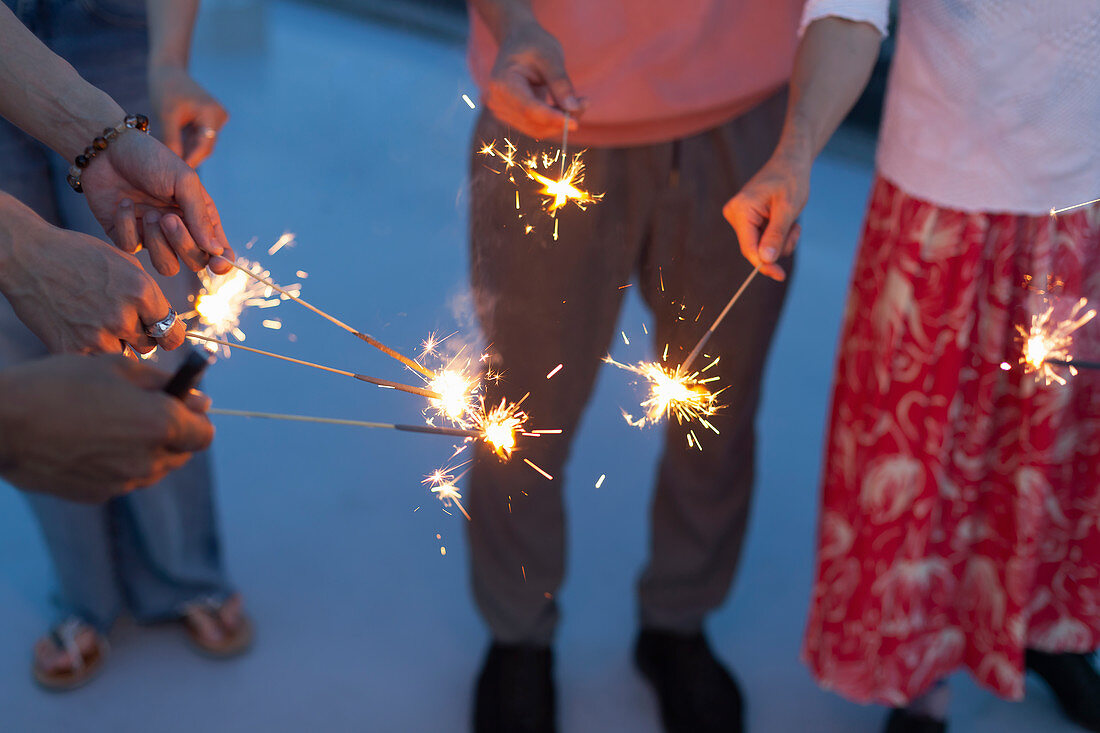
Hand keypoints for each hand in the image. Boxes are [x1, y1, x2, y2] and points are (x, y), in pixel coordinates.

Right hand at [0, 208, 184, 353]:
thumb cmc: (78, 256)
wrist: (28, 256)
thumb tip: (166, 322)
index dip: (168, 335)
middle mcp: (123, 317)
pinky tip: (80, 330)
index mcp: (141, 293)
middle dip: (139, 337)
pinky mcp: (71, 348)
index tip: (163, 335)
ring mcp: (96, 336)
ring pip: (123, 356)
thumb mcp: (125, 264)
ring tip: (96, 322)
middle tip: (119, 321)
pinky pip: (95, 361)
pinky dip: (91, 351)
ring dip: (115, 345)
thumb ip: (149, 296)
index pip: (172, 334)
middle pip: (148, 346)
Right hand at [0, 354, 213, 501]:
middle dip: (173, 435)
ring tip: (111, 426)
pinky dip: (118, 464)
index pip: (204, 434)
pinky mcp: (98, 495)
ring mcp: (124, 481)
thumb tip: (200, 399)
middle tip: (143, 412)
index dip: (196, 419)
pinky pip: (123, 479)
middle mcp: (149, 459)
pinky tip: (90, 444)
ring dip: (147, 451)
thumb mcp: (117, 368)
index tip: (181, 407)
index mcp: (161, 424)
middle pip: (182, 454)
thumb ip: (165, 384)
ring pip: (154, 469)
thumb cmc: (59, 384)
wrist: (3, 422)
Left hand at [80, 128, 234, 276]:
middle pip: (194, 262)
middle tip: (168, 218)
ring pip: (166, 265)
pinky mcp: (125, 235)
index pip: (218, 251)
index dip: (222, 263)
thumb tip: (216, 251)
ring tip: (148, 213)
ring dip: (158, 243)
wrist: (108, 148)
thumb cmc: (152, 159)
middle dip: (183, 244)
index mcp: (200, 217)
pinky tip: (124, 203)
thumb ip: (200, 217)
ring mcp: (152, 236)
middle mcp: (179, 231)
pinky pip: (131, 247)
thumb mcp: (184, 181)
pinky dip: (127, 225)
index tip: (218, 264)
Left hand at [149, 65, 227, 167]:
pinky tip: (175, 148)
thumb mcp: (166, 116)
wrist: (169, 70)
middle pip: (205, 147)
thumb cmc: (165, 89)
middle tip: (172, 175)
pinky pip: (202, 137)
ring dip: (188, 151)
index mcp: (211, 113)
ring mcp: (218, 118)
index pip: (204, 146)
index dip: (191, 161)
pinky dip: (189, 143)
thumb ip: (171, 141)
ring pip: (203, 144)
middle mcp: (220, 116)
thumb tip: (175, 167)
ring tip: (170, 164)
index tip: (177, 176)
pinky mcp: (212, 119)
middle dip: (189, 157)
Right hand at [486, 17, 584, 138]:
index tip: (575, 123)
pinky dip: (554, 121)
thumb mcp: (551, 57)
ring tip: (578, 102)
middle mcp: (497, 101)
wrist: (518, 42)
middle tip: (585, 103)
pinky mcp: (511, 118)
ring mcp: (502, 111)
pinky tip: (565, 106)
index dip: (553, 119)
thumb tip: (573, 109)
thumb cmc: (534, 44)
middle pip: (533, 123)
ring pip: (537, 129)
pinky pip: (536, 127)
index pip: (529, 109)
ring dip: (560, 121)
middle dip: (561, 119)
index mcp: (503, 82)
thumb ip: (561, 84)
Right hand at [722, 145, 810, 281]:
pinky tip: (786, 220)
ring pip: (761, 246)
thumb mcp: (788, 209)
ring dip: (781, 240)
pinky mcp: (746, 219)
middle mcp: (735, 214)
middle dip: (778, 245)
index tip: (780, 275)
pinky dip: (778, 235)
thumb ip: (776, 235)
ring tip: (792, 222)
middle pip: (755, 248)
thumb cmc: (791, 180)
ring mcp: (739, 217)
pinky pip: (762, 238)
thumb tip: (765, 260)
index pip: (749, 247)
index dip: (764, 264)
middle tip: (795, 229)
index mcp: (741, 210)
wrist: (790, 162)